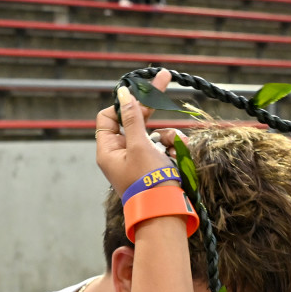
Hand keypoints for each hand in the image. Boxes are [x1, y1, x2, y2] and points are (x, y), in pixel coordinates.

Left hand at [95, 72, 176, 195]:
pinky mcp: (156, 167)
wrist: (166, 213)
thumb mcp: (139, 145)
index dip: (122, 104)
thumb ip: (132, 118)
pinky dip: (174, 148)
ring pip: (153, 133)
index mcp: (109, 150)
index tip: (137, 92)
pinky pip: (164, 147)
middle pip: (134, 121)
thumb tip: (124, 93)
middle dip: (151, 106)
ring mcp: (140, 161)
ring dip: (168, 134)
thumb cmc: (149, 182)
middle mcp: (122, 154)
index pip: (108, 116)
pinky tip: (181, 153)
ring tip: (177, 144)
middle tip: (164, 78)